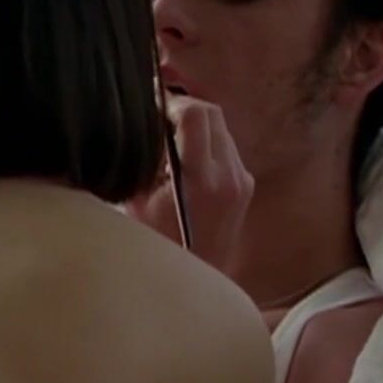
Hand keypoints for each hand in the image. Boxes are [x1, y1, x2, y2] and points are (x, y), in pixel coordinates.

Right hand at [127, 96, 253, 257]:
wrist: (196, 279)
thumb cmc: (159, 245)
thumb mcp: (137, 199)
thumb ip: (142, 157)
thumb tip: (140, 120)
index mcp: (202, 178)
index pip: (195, 113)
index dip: (171, 102)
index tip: (152, 109)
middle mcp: (230, 175)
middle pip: (212, 112)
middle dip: (183, 108)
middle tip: (158, 118)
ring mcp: (242, 180)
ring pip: (221, 127)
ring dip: (195, 124)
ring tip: (169, 140)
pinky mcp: (245, 185)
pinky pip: (226, 147)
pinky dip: (205, 143)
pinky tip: (185, 161)